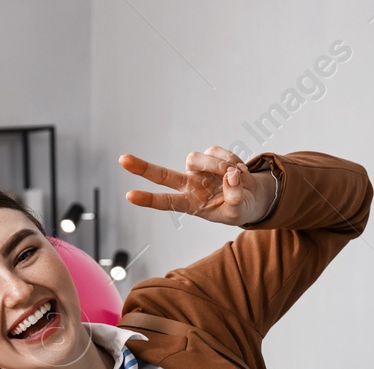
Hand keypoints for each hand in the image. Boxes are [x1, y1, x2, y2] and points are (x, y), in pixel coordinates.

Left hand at [120, 146, 278, 226]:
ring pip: (198, 158)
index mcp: (189, 203)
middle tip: (122, 160)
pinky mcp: (210, 156)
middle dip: (142, 167)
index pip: (165, 201)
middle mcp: (188, 184)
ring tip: (237, 176)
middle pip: (162, 174)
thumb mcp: (237, 211)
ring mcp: (198, 169)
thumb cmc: (237, 209)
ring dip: (219, 165)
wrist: (251, 197)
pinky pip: (217, 152)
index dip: (148, 199)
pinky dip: (232, 160)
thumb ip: (234, 197)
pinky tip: (241, 171)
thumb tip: (230, 175)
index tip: (129, 196)